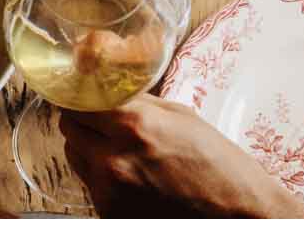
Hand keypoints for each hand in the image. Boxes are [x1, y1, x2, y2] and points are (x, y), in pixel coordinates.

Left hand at [60, 95, 303, 217]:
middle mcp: (114, 160)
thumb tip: (111, 90)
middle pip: (69, 130)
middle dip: (83, 121)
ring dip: (89, 147)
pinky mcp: (110, 212)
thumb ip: (140, 104)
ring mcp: (109, 191)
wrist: (234, 210)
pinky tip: (130, 172)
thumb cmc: (217, 163)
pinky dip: (101, 174)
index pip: (78, 103)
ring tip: (118, 147)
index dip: (80, 96)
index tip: (84, 93)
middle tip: (100, 118)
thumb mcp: (181, 116)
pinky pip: (91, 183)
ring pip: (75, 157)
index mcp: (133, 127)